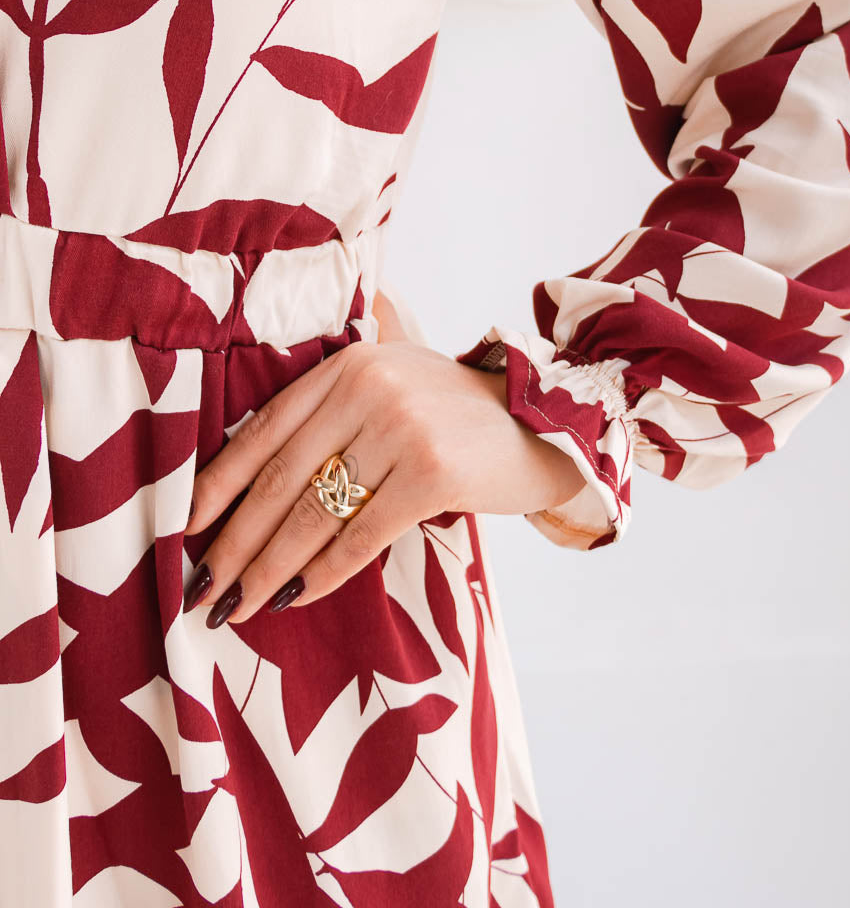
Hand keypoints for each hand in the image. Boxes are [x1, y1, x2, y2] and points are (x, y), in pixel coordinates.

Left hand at [182, 289, 586, 626]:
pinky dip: (324, 573)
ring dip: (269, 568)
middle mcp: (369, 386)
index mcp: (349, 363)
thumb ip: (338, 393)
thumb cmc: (459, 413)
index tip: (183, 529)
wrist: (547, 422)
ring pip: (315, 512)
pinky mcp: (432, 473)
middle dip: (235, 540)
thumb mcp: (397, 379)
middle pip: (281, 477)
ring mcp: (401, 428)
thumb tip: (258, 448)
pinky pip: (361, 535)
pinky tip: (297, 598)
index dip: (218, 483)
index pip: (266, 428)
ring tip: (237, 606)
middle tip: (201, 587)